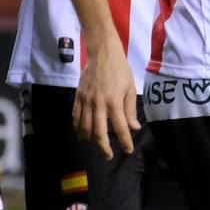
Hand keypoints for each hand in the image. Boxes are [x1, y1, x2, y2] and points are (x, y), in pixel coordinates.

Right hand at [72, 44, 137, 159]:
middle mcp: (98, 104)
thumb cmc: (120, 70)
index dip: (125, 141)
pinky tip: (83, 135)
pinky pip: (75, 118)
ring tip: (96, 147)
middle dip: (103, 147)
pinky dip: (78, 129)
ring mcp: (85, 101)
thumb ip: (130, 110)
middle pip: (98, 133)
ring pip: (84, 128)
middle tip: (108, 155)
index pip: (120, 128)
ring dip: (90, 141)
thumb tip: (133, 127)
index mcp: (114, 101)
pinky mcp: (78, 97)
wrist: (101, 53)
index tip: (128, 150)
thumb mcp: (130, 88)